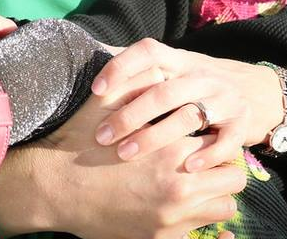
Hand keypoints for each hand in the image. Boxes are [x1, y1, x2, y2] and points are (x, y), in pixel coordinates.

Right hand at [0, 89, 245, 238]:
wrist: (53, 187)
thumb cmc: (79, 141)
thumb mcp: (107, 103)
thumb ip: (138, 82)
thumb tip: (160, 65)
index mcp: (171, 149)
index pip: (221, 142)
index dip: (215, 137)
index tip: (205, 135)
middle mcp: (179, 186)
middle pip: (233, 176)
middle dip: (223, 166)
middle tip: (208, 159)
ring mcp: (173, 218)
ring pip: (225, 206)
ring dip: (216, 194)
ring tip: (198, 183)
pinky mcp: (162, 237)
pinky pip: (205, 231)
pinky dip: (202, 218)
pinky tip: (186, 205)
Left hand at [90, 38, 284, 172]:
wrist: (259, 90)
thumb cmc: (200, 84)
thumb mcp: (176, 67)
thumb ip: (142, 65)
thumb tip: (95, 48)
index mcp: (180, 60)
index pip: (149, 51)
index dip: (122, 66)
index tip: (97, 89)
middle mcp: (201, 75)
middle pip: (163, 92)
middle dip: (129, 115)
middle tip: (102, 136)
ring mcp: (224, 98)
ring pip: (188, 116)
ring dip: (155, 137)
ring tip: (126, 153)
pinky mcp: (242, 123)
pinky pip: (225, 140)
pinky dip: (206, 155)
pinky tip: (185, 167)